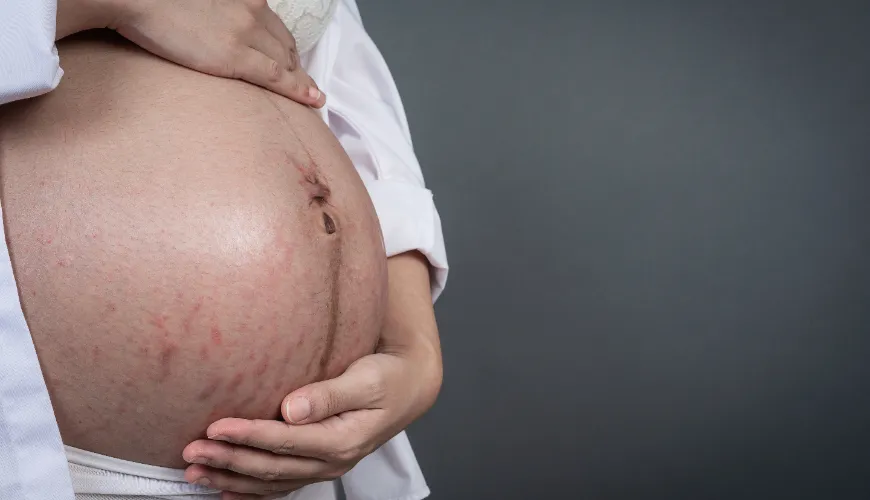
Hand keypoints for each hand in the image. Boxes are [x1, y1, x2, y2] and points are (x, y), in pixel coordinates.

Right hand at [56, 0, 324, 106]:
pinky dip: (301, 90)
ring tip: (308, 94)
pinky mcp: (237, 56)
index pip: (274, 24)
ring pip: (285, 61)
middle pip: (283, 43)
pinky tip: (315, 99)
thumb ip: (216, 11)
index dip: (284, 45)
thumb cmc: (157, 0)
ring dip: (297, 78)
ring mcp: (246, 33)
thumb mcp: (200, 2)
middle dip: (293, 63)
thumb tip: (216, 27)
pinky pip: (278, 77)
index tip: (291, 59)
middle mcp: (251, 10)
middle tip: (297, 80)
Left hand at [182, 252, 442, 498]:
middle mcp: (334, 460)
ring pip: (271, 481)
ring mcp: (326, 466)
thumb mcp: (367, 378)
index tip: (215, 425)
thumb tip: (292, 407)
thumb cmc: (388, 377)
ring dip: (231, 477)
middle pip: (272, 466)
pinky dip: (250, 491)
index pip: (286, 441)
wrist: (409, 388)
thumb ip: (330, 393)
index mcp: (344, 439)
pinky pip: (281, 485)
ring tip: (195, 471)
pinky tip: (224, 489)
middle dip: (228, 459)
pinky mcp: (320, 463)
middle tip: (191, 450)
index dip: (249, 435)